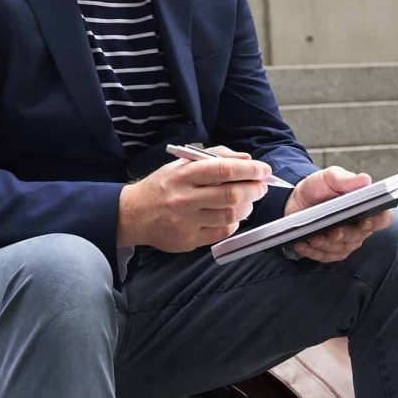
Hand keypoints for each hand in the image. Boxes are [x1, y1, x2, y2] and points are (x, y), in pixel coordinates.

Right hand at [118, 146, 271, 251]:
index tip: (263, 170)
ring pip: (230, 215)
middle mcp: (184, 198)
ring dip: (246, 207)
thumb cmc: (162, 186)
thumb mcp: (181, 164)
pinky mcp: (188, 240)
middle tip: (260, 187)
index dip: (249, 170)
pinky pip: (222, 232)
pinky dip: (233, 223)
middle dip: (254, 189)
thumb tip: (247, 159)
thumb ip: (215, 157)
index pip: (223, 169)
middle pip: (231, 194)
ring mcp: (186, 221)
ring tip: (247, 201)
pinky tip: (231, 216)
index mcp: (183, 174)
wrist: (133, 214)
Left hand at [284, 166, 391, 262]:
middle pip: (358, 236)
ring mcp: (344, 242)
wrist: (297, 199)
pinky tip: (301, 244)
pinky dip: (312, 251)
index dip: (377, 222)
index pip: (382, 219)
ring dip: (326, 244)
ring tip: (313, 237)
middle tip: (334, 231)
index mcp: (365, 209)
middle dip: (345, 234)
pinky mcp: (329, 251)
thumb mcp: (330, 178)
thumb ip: (346, 179)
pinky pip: (323, 256)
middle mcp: (358, 228)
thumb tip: (365, 180)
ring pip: (340, 248)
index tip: (365, 220)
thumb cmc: (319, 187)